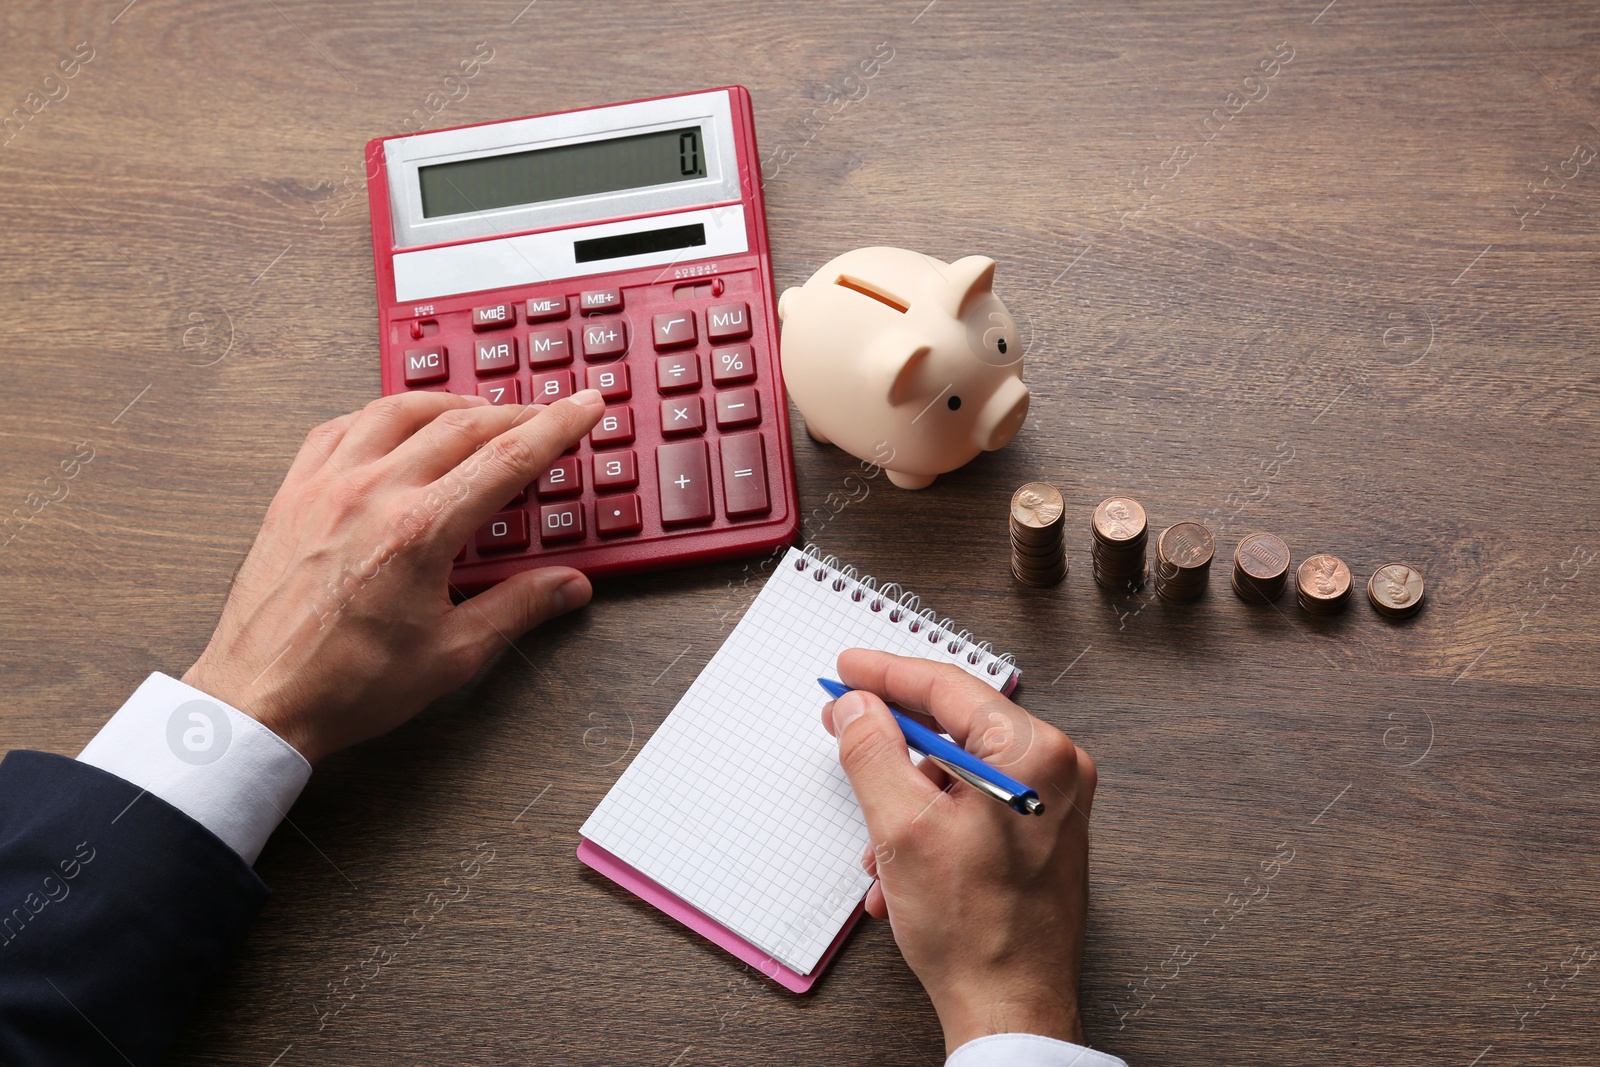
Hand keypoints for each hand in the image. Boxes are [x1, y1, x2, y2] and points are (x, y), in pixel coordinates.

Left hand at [182, 389, 606, 763]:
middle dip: (514, 413)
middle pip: (460, 424)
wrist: (258, 703)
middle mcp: (372, 493)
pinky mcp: (293, 494)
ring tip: (478, 411)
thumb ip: (517, 608)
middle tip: (545, 415)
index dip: (556, 426)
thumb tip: (567, 585)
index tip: (584, 406)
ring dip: (447, 403)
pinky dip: (378, 416)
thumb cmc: (345, 685)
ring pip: (397, 410)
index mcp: (420, 531)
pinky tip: (393, 426)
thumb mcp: (451, 654)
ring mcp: (327, 487)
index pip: (507, 458)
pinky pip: (339, 428)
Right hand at [822, 649, 1096, 1053]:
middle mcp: (1055, 770)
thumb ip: (872, 751)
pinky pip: (974, 806)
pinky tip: (900, 871)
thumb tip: (856, 708)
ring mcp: (1053, 804)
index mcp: (1033, 753)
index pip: (947, 687)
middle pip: (953, 728)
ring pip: (957, 773)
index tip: (849, 669)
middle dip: (891, 747)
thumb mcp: (901, 827)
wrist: (1012, 1007)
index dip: (887, 673)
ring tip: (879, 848)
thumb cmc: (976, 931)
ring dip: (906, 803)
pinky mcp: (1042, 834)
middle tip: (845, 731)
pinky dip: (930, 826)